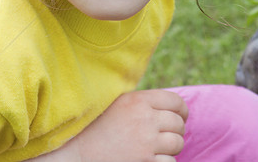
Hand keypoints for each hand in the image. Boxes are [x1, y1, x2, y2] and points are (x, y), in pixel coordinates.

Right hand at [34, 90, 187, 161]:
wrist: (76, 155)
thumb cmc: (95, 129)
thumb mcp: (117, 105)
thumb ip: (141, 102)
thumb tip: (170, 105)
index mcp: (137, 101)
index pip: (175, 101)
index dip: (182, 110)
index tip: (181, 117)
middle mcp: (145, 119)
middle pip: (178, 123)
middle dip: (176, 130)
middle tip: (166, 136)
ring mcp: (146, 143)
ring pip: (178, 144)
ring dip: (171, 148)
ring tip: (157, 149)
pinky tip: (151, 160)